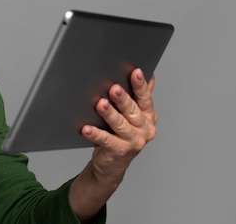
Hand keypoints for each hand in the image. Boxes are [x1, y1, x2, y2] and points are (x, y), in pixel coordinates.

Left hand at [69, 68, 156, 221]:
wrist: (112, 164)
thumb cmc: (120, 134)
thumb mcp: (131, 115)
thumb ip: (138, 97)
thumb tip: (150, 76)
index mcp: (149, 116)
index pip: (145, 98)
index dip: (140, 85)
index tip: (135, 71)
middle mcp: (145, 129)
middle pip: (132, 111)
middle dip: (123, 99)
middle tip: (113, 88)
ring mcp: (134, 142)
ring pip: (120, 125)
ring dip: (110, 114)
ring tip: (100, 104)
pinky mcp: (119, 151)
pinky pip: (105, 140)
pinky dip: (95, 134)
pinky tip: (85, 128)